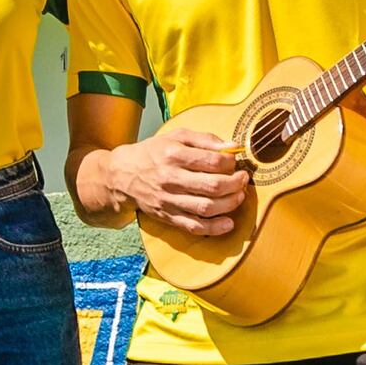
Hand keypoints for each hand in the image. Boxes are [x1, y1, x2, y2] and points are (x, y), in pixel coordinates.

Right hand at [101, 127, 248, 239]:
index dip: (230, 162)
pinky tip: (228, 223)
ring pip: (206, 207)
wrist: (121, 176)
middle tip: (243, 179)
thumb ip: (204, 139)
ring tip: (239, 196)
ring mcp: (169, 200)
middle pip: (212, 186)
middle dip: (235, 184)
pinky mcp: (168, 217)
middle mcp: (171, 178)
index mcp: (173, 154)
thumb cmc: (152, 153)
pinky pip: (194, 226)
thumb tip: (231, 145)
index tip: (234, 162)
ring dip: (229, 204)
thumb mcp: (175, 136)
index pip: (211, 161)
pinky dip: (214, 228)